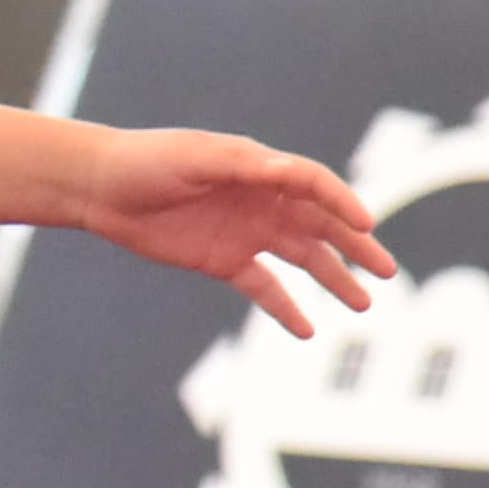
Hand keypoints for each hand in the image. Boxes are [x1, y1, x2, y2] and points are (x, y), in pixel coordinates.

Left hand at [75, 129, 393, 333]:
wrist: (101, 188)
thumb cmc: (148, 161)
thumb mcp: (196, 157)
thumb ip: (244, 165)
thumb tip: (288, 170)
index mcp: (260, 168)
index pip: (314, 185)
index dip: (342, 203)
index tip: (366, 226)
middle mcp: (262, 200)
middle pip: (320, 225)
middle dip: (355, 247)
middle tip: (387, 271)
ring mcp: (246, 233)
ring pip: (302, 259)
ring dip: (333, 280)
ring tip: (363, 304)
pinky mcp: (224, 261)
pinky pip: (265, 288)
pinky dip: (286, 308)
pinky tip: (308, 330)